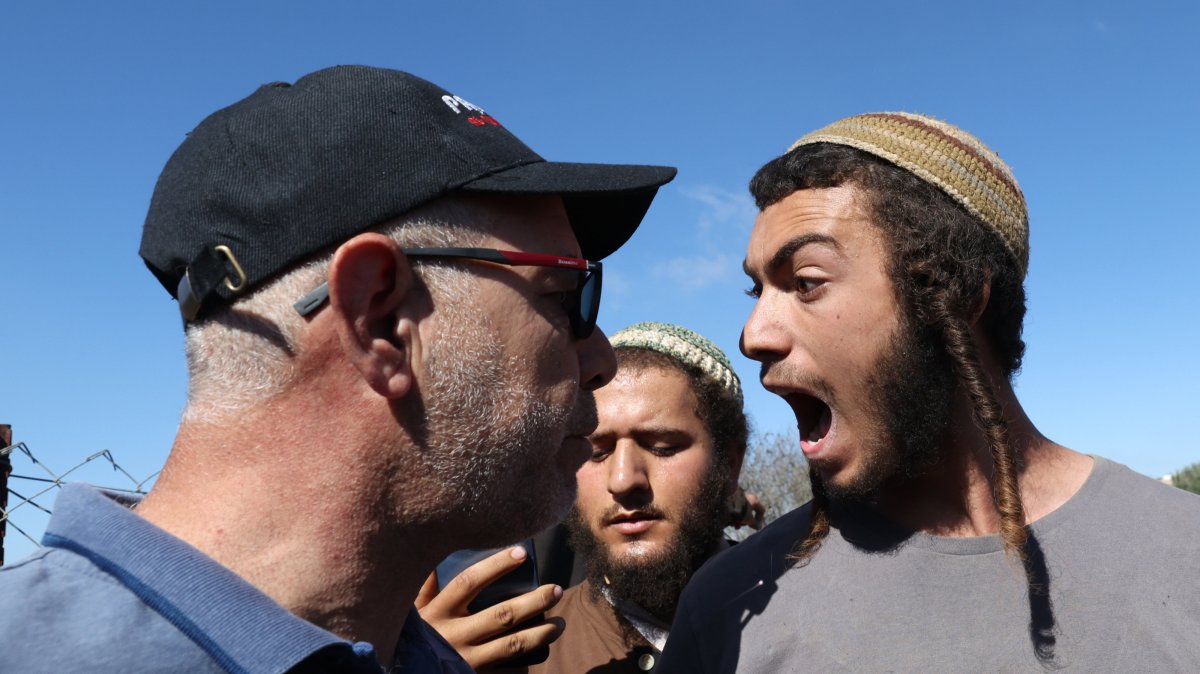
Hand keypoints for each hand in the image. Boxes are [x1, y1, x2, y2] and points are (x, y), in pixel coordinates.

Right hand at [417, 547, 564, 670]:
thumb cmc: (415, 639)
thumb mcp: (415, 614)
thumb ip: (424, 589)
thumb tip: (435, 561)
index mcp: (440, 612)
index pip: (470, 582)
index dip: (496, 565)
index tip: (522, 552)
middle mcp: (455, 635)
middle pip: (502, 614)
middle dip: (534, 601)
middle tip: (556, 590)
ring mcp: (468, 660)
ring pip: (512, 644)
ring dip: (541, 633)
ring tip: (561, 623)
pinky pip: (508, 669)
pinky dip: (528, 661)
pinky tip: (544, 653)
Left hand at [727, 488, 765, 529]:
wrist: (725, 503)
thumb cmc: (740, 511)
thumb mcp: (749, 519)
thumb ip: (755, 524)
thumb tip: (758, 527)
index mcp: (754, 500)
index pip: (761, 511)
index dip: (759, 520)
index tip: (754, 526)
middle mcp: (748, 498)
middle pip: (750, 513)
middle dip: (745, 522)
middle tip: (741, 526)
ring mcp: (740, 499)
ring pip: (742, 512)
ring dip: (739, 521)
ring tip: (734, 526)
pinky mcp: (732, 500)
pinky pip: (735, 510)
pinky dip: (734, 517)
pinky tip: (730, 523)